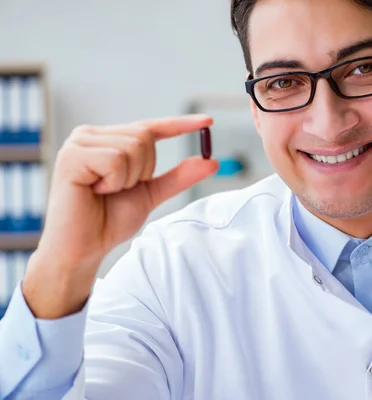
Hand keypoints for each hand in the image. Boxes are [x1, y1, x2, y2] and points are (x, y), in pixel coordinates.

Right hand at [23, 115, 218, 318]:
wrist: (84, 248)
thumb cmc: (109, 220)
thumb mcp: (152, 194)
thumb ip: (179, 177)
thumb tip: (212, 161)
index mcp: (109, 140)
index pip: (151, 127)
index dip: (180, 124)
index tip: (208, 121)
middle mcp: (92, 135)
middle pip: (144, 136)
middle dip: (143, 170)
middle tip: (118, 189)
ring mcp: (79, 143)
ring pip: (132, 147)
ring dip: (128, 178)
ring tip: (104, 191)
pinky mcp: (71, 156)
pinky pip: (115, 160)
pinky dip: (114, 181)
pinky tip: (94, 191)